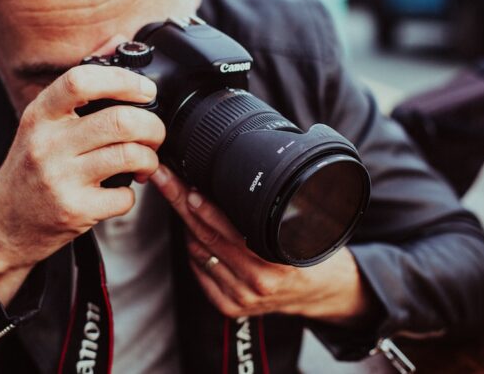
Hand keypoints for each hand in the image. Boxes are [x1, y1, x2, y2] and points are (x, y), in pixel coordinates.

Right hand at [0, 41, 165, 303]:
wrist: (6, 222)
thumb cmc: (30, 168)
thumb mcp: (42, 122)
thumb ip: (78, 86)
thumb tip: (116, 42)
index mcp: (40, 115)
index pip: (81, 80)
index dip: (122, 79)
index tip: (145, 88)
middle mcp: (48, 144)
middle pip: (119, 121)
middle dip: (152, 125)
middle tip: (155, 132)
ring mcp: (61, 179)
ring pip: (129, 156)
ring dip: (150, 158)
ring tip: (145, 161)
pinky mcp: (75, 210)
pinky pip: (124, 196)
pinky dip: (133, 194)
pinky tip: (122, 190)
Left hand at [150, 165, 372, 324]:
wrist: (319, 292)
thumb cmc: (307, 251)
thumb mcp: (298, 226)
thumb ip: (269, 209)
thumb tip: (236, 177)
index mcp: (276, 259)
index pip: (229, 228)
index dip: (205, 206)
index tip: (187, 186)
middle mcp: (257, 281)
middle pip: (205, 236)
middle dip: (180, 203)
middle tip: (165, 179)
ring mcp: (240, 296)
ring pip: (197, 251)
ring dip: (186, 224)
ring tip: (181, 198)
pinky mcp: (228, 306)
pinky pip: (198, 269)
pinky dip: (193, 247)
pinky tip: (195, 230)